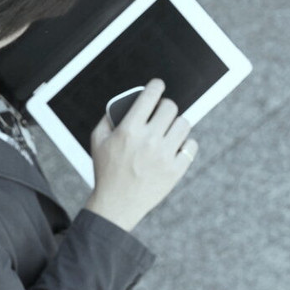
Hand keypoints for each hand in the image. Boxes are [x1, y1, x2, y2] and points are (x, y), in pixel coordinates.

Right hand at [84, 78, 197, 230]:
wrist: (117, 205)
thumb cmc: (106, 172)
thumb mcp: (98, 142)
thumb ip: (108, 118)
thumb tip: (123, 102)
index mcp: (129, 130)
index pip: (150, 96)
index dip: (156, 86)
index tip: (158, 85)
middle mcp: (149, 140)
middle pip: (170, 107)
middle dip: (165, 107)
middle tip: (162, 113)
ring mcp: (164, 156)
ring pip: (184, 124)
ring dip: (177, 124)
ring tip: (170, 130)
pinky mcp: (175, 170)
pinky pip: (191, 146)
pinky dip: (186, 144)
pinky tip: (176, 147)